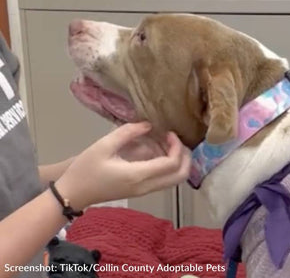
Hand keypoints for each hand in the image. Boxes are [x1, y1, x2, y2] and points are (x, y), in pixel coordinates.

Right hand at [54, 122, 190, 209]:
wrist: (73, 194)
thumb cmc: (85, 169)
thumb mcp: (104, 145)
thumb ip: (128, 133)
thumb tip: (148, 124)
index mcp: (138, 175)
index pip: (171, 164)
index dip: (177, 147)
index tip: (170, 133)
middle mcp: (146, 186)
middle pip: (181, 176)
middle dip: (186, 157)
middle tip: (177, 140)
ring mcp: (145, 191)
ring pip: (175, 180)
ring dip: (179, 162)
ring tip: (169, 143)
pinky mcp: (141, 191)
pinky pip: (165, 181)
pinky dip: (170, 167)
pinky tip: (159, 152)